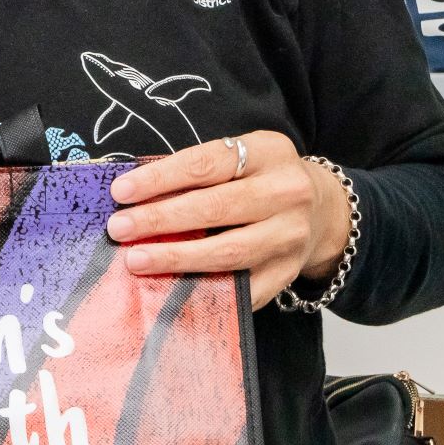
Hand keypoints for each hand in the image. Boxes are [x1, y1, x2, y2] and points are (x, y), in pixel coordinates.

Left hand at [105, 132, 349, 309]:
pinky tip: (171, 291)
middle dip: (162, 219)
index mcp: (269, 152)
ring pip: (228, 252)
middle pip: (216, 208)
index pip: (207, 164)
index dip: (161, 178)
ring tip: (137, 260)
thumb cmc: (262, 180)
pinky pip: (241, 288)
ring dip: (177, 257)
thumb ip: (197, 172)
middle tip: (121, 229)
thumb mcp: (241, 158)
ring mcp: (290, 236)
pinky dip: (204, 291)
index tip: (121, 191)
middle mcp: (286, 193)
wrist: (323, 211)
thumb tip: (133, 196)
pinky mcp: (286, 273)